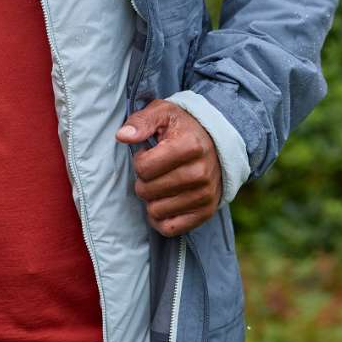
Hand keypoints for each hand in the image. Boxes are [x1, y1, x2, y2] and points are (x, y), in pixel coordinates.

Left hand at [115, 100, 220, 236]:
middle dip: (144, 181)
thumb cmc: (184, 128)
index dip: (140, 160)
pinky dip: (161, 219)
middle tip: (157, 170)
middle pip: (147, 191)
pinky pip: (171, 228)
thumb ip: (141, 122)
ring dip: (153, 199)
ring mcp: (205, 195)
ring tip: (163, 184)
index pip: (143, 168)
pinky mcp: (206, 212)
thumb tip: (123, 136)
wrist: (219, 142)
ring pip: (156, 210)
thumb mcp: (163, 114)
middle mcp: (201, 173)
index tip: (151, 153)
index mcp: (190, 147)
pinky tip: (165, 203)